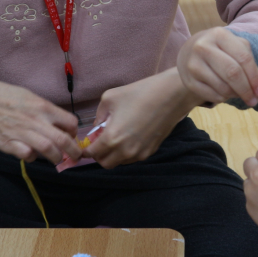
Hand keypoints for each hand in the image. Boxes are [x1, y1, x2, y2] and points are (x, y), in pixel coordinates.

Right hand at [0, 72, 81, 163]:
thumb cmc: (3, 95)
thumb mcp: (29, 95)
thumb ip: (44, 109)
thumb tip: (59, 122)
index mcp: (43, 106)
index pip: (70, 122)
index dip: (74, 132)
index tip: (71, 136)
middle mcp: (35, 120)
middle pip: (64, 140)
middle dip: (74, 151)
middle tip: (76, 156)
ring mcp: (22, 133)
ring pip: (49, 150)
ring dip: (56, 158)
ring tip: (57, 159)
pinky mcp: (8, 144)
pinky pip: (28, 155)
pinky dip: (32, 157)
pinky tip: (31, 154)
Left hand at [84, 68, 202, 168]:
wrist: (171, 95)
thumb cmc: (139, 93)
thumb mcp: (109, 98)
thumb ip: (98, 115)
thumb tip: (98, 126)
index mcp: (112, 138)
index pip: (92, 153)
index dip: (86, 150)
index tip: (86, 145)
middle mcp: (125, 150)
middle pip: (105, 163)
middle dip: (99, 155)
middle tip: (99, 143)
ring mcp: (140, 153)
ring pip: (120, 163)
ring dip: (114, 155)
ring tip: (116, 138)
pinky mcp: (151, 151)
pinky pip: (133, 158)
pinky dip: (126, 152)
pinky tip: (130, 137)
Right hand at [177, 27, 257, 105]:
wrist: (188, 54)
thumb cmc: (218, 50)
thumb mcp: (235, 49)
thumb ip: (251, 64)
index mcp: (219, 35)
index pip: (243, 57)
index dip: (255, 76)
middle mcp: (203, 47)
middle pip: (232, 73)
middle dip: (247, 89)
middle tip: (254, 100)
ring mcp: (193, 64)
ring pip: (223, 87)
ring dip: (236, 95)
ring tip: (239, 94)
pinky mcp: (189, 81)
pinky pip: (213, 95)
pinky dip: (224, 98)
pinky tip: (225, 93)